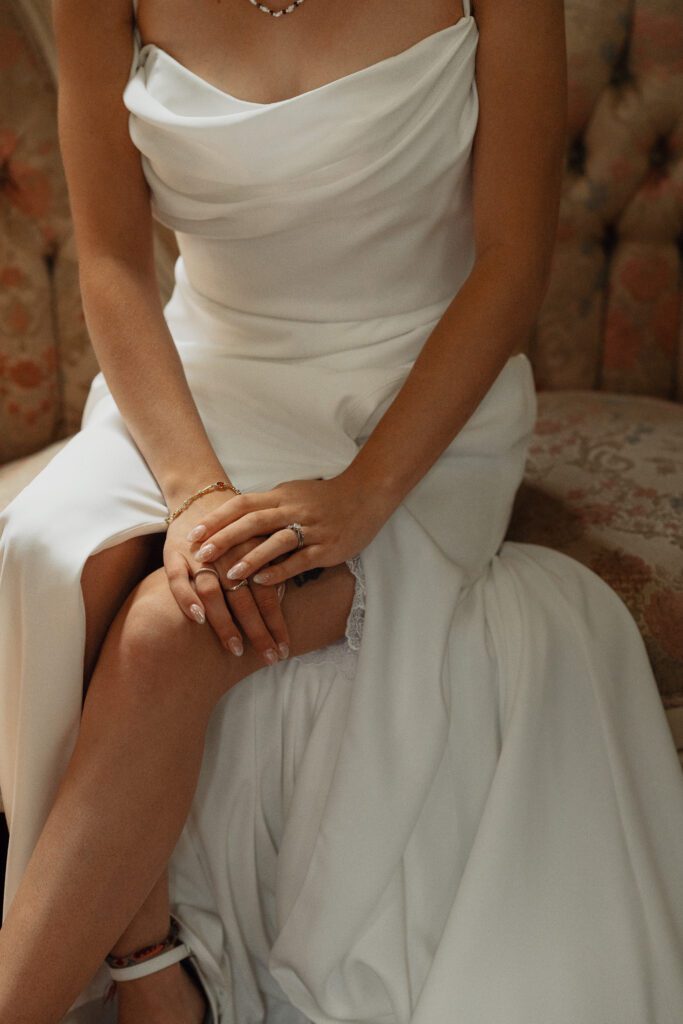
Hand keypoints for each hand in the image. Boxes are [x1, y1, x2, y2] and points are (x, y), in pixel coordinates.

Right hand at [163, 489, 290, 665]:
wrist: (200, 493)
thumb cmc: (236, 527)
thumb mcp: (258, 541)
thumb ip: (271, 567)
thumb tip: (288, 601)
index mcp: (252, 554)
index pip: (268, 593)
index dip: (276, 622)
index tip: (285, 650)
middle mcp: (228, 557)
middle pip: (246, 598)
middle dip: (258, 631)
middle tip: (270, 658)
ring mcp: (199, 557)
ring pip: (215, 592)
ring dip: (226, 622)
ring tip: (237, 649)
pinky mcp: (174, 554)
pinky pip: (178, 579)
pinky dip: (187, 598)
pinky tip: (198, 617)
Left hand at [181, 472, 390, 585]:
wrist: (366, 495)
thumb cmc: (325, 497)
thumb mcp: (293, 493)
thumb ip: (267, 505)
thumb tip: (237, 517)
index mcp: (281, 496)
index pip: (242, 504)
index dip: (217, 519)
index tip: (193, 533)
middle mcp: (293, 510)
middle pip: (253, 522)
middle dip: (225, 538)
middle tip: (201, 555)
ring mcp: (311, 529)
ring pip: (276, 542)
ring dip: (252, 558)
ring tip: (230, 575)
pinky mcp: (327, 547)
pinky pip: (301, 560)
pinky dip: (280, 570)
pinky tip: (262, 581)